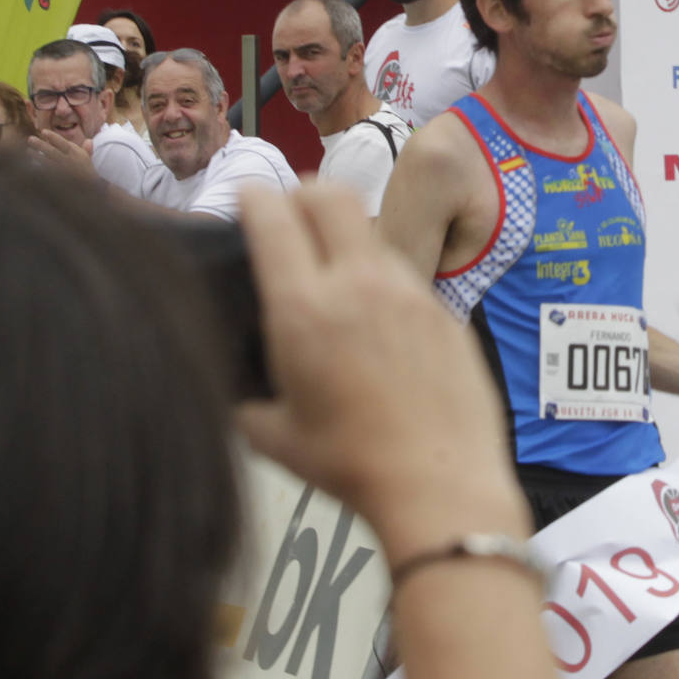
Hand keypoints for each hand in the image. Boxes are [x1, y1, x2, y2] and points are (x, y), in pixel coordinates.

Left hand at [27, 129, 95, 180]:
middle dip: (40, 145)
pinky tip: (32, 165)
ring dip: (36, 156)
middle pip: (52, 152)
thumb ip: (87, 150)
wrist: (90, 192)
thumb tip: (88, 140)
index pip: (63, 144)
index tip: (43, 131)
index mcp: (76, 155)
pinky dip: (39, 168)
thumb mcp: (88, 161)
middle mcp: (69, 162)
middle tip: (30, 139)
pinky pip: (46, 173)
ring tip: (28, 151)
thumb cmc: (86, 174)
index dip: (53, 137)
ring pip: (47, 162)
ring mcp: (63, 172)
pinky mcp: (58, 180)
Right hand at [234, 184, 526, 554]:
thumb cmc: (350, 465)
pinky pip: (408, 278)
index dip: (253, 198)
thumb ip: (242, 398)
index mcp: (304, 307)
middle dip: (303, 194)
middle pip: (329, 195)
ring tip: (338, 279)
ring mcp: (411, 294)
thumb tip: (232, 386)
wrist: (440, 483)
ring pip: (373, 233)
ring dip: (347, 240)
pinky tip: (381, 325)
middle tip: (292, 218)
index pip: (272, 215)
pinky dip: (383, 283)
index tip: (248, 204)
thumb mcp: (272, 437)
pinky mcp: (447, 313)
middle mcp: (359, 284)